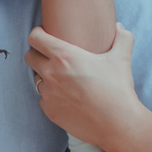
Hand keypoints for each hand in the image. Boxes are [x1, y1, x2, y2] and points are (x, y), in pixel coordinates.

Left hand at [25, 23, 151, 151]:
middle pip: (29, 57)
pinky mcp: (49, 111)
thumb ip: (122, 38)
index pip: (35, 38)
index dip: (38, 33)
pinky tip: (66, 97)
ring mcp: (48, 94)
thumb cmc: (118, 89)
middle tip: (51, 56)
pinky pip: (43, 99)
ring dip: (45, 77)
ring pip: (36, 79)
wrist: (117, 124)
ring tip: (62, 79)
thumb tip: (120, 27)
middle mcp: (51, 74)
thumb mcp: (122, 58)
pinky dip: (51, 96)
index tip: (45, 34)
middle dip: (37, 54)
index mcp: (64, 57)